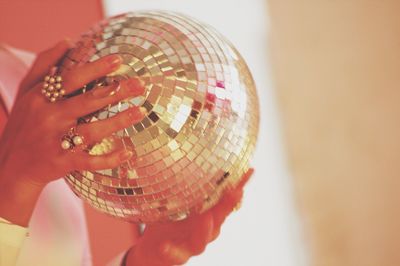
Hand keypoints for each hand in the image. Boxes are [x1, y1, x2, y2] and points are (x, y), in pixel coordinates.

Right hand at [0, 40, 144, 224]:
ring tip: (141, 112)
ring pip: (92, 130)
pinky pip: (89, 161)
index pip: (72, 79)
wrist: (11, 165)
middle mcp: (48, 117)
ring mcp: (55, 141)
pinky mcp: (62, 162)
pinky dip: (109, 159)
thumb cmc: (24, 123)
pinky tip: (129, 153)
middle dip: (115, 92)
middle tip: (140, 85)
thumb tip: (67, 40)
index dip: (96, 69)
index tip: (119, 60)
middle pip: (87, 101)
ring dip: (119, 121)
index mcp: (41, 97)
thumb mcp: (26, 90)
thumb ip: (44, 63)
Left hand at [127, 169, 253, 265]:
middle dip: (229, 204)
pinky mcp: (177, 255)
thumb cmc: (167, 223)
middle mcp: (205, 229)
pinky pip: (176, 254)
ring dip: (206, 228)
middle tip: (236, 191)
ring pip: (203, 240)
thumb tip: (178, 154)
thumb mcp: (174, 200)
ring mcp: (192, 244)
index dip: (239, 185)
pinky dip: (172, 250)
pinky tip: (166, 244)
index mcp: (207, 213)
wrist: (151, 250)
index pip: (226, 198)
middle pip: (220, 217)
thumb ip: (180, 183)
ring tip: (206, 216)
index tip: (250, 170)